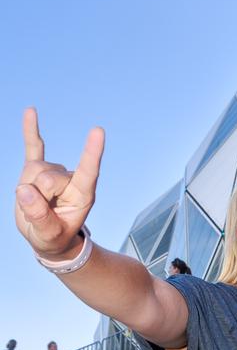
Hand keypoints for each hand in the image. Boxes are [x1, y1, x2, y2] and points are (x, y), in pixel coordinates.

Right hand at [16, 108, 104, 259]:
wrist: (47, 237)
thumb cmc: (53, 237)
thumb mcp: (48, 236)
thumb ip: (39, 216)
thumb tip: (25, 189)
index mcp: (83, 195)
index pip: (88, 171)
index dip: (91, 153)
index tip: (98, 131)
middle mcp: (70, 179)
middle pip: (47, 176)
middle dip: (37, 196)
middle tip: (42, 213)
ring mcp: (54, 172)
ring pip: (34, 169)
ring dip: (27, 189)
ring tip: (36, 204)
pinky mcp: (38, 168)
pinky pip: (33, 146)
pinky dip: (31, 130)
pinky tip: (30, 111)